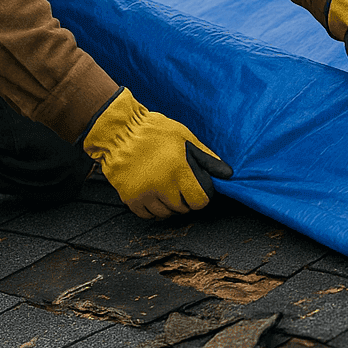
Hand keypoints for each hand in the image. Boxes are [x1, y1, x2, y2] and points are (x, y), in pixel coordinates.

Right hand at [82, 89, 232, 218]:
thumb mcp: (185, 137)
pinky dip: (153, 209)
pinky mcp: (130, 198)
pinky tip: (153, 194)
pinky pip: (147, 215)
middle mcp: (163, 185)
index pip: (200, 201)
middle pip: (183, 208)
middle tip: (179, 185)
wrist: (120, 132)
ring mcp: (145, 194)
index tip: (197, 189)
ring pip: (166, 213)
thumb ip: (206, 158)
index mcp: (179, 170)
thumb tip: (227, 174)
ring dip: (169, 205)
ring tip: (165, 187)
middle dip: (185, 199)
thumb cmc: (154, 131)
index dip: (201, 196)